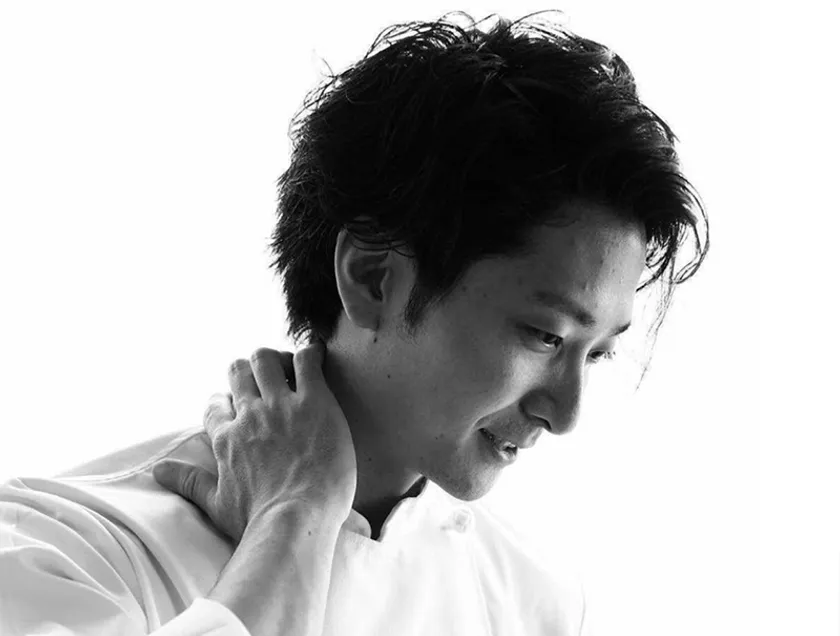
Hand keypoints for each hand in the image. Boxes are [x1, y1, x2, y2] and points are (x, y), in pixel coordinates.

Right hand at [152, 342, 356, 542]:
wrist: (295, 522)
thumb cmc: (258, 522)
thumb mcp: (216, 505)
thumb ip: (189, 483)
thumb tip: (158, 471)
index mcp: (226, 439)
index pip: (216, 405)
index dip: (227, 402)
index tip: (238, 407)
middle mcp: (249, 416)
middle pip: (238, 371)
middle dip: (250, 371)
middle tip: (269, 382)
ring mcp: (280, 406)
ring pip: (266, 359)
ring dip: (277, 359)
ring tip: (293, 369)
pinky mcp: (314, 402)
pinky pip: (307, 361)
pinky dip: (312, 353)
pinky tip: (318, 356)